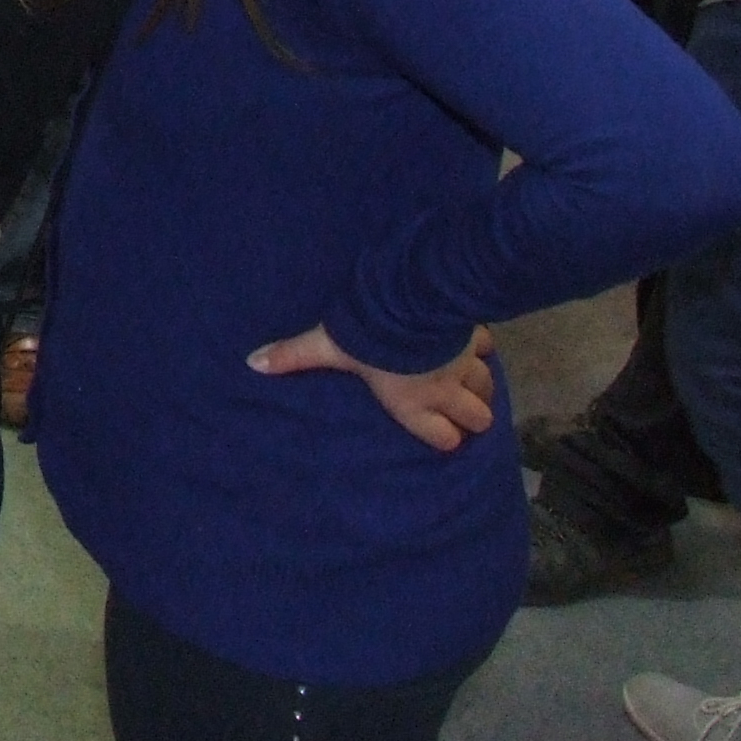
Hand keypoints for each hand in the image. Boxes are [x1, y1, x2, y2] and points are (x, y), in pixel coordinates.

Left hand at [248, 322, 495, 452]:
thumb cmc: (368, 337)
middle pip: (476, 417)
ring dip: (482, 389)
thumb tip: (253, 363)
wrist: (411, 304)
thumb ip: (293, 356)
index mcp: (410, 402)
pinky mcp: (473, 338)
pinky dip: (481, 350)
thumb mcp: (328, 348)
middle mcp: (443, 390)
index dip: (443, 437)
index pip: (440, 436)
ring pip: (487, 387)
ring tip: (476, 389)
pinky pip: (486, 349)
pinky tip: (476, 346)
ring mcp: (463, 365)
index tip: (442, 435)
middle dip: (472, 417)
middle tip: (464, 413)